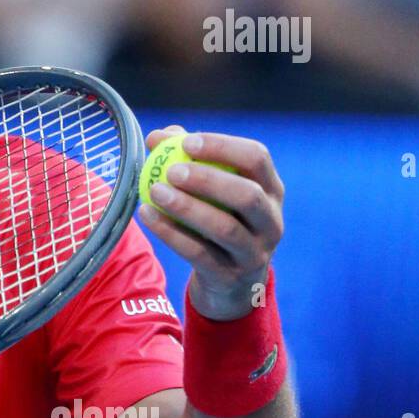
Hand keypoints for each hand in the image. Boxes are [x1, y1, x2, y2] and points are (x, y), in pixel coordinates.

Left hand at [137, 126, 284, 320]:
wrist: (231, 280)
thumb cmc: (219, 217)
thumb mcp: (214, 191)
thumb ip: (189, 159)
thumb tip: (157, 136)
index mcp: (271, 189)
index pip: (257, 158)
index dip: (223, 147)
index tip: (187, 142)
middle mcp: (271, 220)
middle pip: (248, 195)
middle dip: (208, 180)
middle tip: (171, 171)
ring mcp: (254, 252)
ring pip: (225, 228)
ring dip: (187, 207)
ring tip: (155, 191)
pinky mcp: (230, 275)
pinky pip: (199, 253)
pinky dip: (170, 233)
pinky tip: (147, 214)